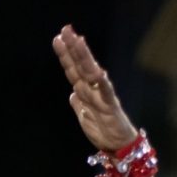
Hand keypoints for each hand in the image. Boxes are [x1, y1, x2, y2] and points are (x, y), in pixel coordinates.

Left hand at [52, 25, 137, 151]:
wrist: (118, 147)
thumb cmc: (103, 131)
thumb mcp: (84, 117)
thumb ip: (79, 104)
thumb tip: (73, 94)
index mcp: (85, 91)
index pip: (73, 69)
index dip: (66, 55)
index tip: (58, 38)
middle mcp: (93, 89)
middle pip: (80, 66)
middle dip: (72, 48)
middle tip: (65, 30)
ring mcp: (102, 95)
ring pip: (91, 73)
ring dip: (84, 57)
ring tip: (77, 41)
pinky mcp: (110, 105)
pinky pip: (106, 91)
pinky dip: (101, 81)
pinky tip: (97, 70)